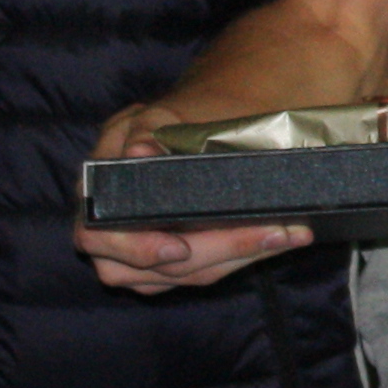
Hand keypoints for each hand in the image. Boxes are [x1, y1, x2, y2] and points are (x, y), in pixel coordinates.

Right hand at [76, 99, 312, 291]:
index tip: (180, 249)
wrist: (207, 118)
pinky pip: (201, 271)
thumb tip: (138, 151)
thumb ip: (148, 129)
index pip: (98, 232)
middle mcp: (110, 225)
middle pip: (151, 266)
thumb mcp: (161, 113)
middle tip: (275, 233)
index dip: (138, 248)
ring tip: (289, 233)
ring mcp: (139, 249)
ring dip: (238, 257)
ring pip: (182, 274)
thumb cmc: (179, 114)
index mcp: (99, 186)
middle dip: (218, 250)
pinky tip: (279, 238)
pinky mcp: (171, 261)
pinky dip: (240, 256)